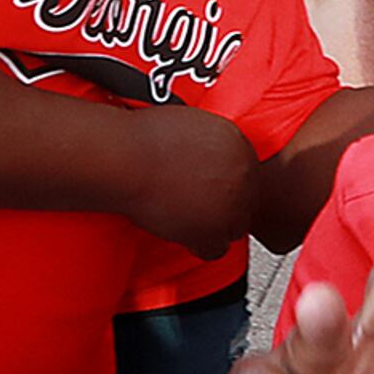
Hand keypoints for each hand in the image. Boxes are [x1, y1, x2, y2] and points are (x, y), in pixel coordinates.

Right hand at [126, 104, 257, 254]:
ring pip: (236, 227)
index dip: (225, 181)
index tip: (208, 186)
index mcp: (238, 143)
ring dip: (215, 225)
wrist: (126, 160)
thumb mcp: (191, 125)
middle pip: (245, 200)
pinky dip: (200, 245)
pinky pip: (217, 249)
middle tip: (196, 203)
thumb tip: (211, 159)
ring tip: (188, 220)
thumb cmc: (145, 139)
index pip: (246, 172)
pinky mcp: (212, 230)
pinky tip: (185, 236)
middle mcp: (242, 173)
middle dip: (222, 203)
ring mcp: (231, 204)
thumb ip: (212, 143)